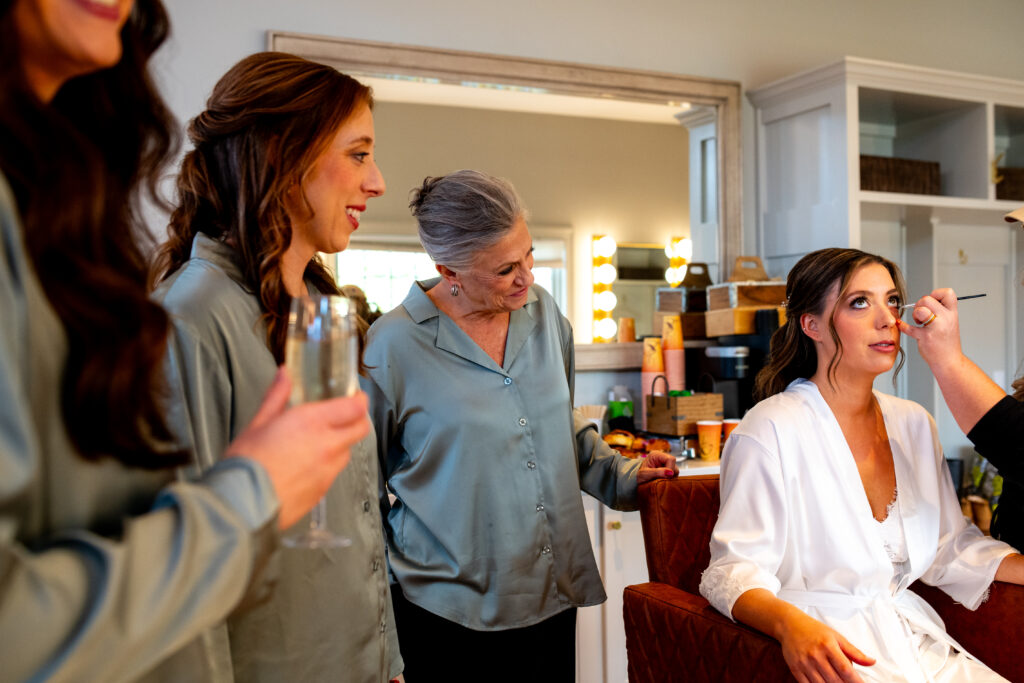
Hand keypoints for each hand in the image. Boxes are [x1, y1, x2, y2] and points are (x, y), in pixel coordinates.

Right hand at [225, 368, 369, 528]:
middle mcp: (327, 445)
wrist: (242, 504)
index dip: (359, 400)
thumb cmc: (247, 464)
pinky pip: (334, 473)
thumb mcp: (258, 423)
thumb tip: (284, 375)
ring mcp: (328, 470)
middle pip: (361, 429)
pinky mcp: (323, 491)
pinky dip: (327, 466)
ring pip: (348, 451)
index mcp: (313, 423)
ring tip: (319, 442)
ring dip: (341, 444)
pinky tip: (307, 465)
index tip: (354, 396)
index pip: (356, 407)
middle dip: (357, 420)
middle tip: (344, 415)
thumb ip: (277, 396)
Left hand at [637, 450, 677, 483]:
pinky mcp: (667, 470)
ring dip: (670, 477)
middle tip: (662, 479)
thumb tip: (670, 472)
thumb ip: (657, 472)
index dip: (670, 468)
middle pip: (674, 464)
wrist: (635, 480)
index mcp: (656, 455)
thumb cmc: (638, 476)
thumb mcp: (644, 474)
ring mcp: (665, 464)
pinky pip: (673, 475)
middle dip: (670, 474)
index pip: (670, 459)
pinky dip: (670, 479)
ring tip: (660, 480)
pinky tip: (662, 481)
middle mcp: (662, 458)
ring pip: (675, 470)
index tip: (666, 477)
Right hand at [778, 610, 874, 682]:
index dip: (856, 681)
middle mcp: (815, 655)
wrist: (789, 625)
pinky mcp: (795, 668)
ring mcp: (804, 663)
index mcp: (828, 645)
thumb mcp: (837, 637)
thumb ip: (855, 652)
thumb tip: (871, 662)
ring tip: (837, 682)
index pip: (846, 670)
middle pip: (836, 680)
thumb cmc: (814, 630)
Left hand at [895, 287, 963, 366]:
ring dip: (915, 314)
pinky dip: (902, 326)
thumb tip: (924, 301)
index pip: (948, 293)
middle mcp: (946, 319)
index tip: (932, 301)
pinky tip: (901, 325)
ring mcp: (936, 328)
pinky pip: (908, 327)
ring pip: (919, 310)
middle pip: (927, 299)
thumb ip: (940, 310)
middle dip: (919, 304)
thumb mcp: (950, 322)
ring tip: (918, 321)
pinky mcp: (925, 337)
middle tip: (921, 314)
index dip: (936, 293)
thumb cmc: (947, 342)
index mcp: (952, 313)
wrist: (949, 361)